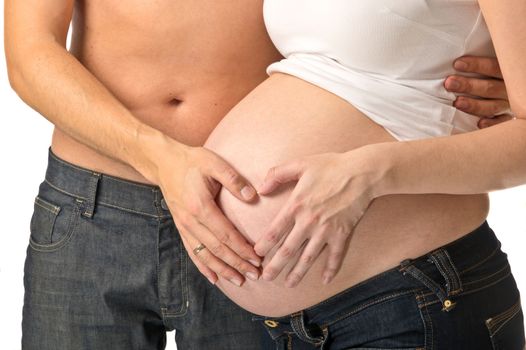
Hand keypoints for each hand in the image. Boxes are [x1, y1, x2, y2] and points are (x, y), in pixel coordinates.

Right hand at [153, 141, 261, 286]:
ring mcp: (184, 227)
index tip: (258, 259)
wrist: (164, 163)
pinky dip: (203, 267)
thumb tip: (253, 196)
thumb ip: (234, 180)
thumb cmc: (193, 161)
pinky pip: (192, 252)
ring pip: (204, 255)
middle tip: (256, 275)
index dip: (242, 249)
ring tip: (239, 281)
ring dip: (223, 270)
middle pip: (217, 249)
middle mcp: (190, 221)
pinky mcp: (181, 228)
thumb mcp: (215, 163)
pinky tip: (214, 278)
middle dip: (237, 264)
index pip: (226, 234)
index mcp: (201, 206)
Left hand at [254, 149, 382, 286]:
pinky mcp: (342, 234)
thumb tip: (261, 189)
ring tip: (288, 285)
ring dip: (298, 273)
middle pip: (288, 249)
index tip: (256, 254)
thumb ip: (277, 174)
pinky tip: (325, 281)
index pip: (275, 230)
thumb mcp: (300, 164)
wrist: (362, 173)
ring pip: (308, 257)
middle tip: (266, 278)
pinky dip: (330, 269)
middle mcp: (309, 221)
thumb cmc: (331, 165)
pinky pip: (335, 256)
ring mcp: (326, 230)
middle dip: (275, 266)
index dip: (264, 244)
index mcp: (296, 205)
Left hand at [444, 56, 513, 127]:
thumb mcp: (490, 70)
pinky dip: (491, 123)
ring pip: (492, 106)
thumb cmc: (489, 78)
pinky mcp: (507, 118)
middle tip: (449, 83)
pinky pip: (501, 122)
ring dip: (474, 105)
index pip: (493, 67)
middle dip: (468, 85)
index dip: (476, 65)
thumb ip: (481, 65)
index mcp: (506, 73)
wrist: (505, 93)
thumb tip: (456, 60)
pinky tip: (479, 123)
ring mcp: (508, 105)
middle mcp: (509, 89)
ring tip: (457, 103)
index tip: (457, 64)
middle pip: (489, 87)